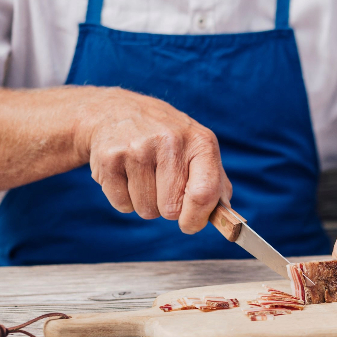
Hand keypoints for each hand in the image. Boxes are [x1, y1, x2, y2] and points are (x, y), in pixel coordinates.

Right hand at [75, 87, 230, 234]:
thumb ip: (215, 182)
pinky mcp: (110, 158)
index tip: (189, 224)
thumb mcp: (197, 147)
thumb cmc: (166, 138)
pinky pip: (122, 204)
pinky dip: (124, 198)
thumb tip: (226, 217)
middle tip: (162, 183)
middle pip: (172, 209)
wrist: (117, 112)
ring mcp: (137, 149)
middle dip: (168, 207)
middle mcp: (170, 142)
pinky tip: (125, 172)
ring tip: (142, 174)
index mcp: (200, 142)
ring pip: (146, 210)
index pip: (204, 193)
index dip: (197, 218)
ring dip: (145, 202)